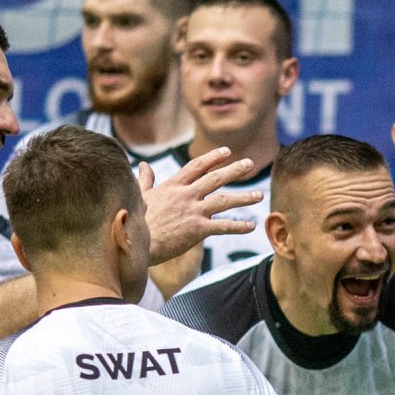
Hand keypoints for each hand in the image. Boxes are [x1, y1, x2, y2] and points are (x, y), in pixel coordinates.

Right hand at [140, 148, 262, 264]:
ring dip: (244, 197)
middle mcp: (186, 195)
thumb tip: (143, 165)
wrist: (135, 242)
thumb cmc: (135, 220)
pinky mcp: (197, 230)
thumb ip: (145, 180)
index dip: (213, 158)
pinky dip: (239, 226)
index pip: (197, 166)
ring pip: (224, 200)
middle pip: (215, 178)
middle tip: (249, 163)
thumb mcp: (140, 195)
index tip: (226, 151)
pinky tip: (251, 226)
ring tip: (259, 196)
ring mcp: (193, 211)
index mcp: (173, 185)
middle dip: (234, 169)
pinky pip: (223, 226)